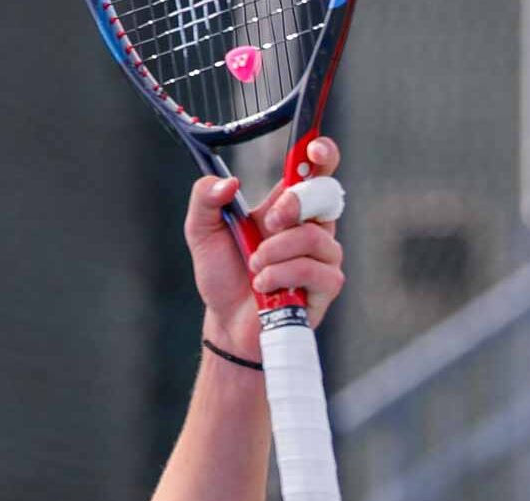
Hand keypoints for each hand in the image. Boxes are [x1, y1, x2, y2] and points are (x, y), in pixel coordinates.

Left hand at [185, 137, 344, 358]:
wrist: (226, 322)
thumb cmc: (222, 276)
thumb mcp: (202, 232)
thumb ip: (206, 200)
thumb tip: (228, 182)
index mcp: (285, 207)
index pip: (313, 171)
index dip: (321, 154)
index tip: (313, 149)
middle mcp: (310, 226)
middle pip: (325, 194)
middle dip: (293, 205)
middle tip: (267, 223)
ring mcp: (322, 255)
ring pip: (313, 236)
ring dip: (275, 251)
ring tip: (254, 267)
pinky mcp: (327, 284)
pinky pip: (313, 269)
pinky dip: (280, 275)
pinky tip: (264, 286)